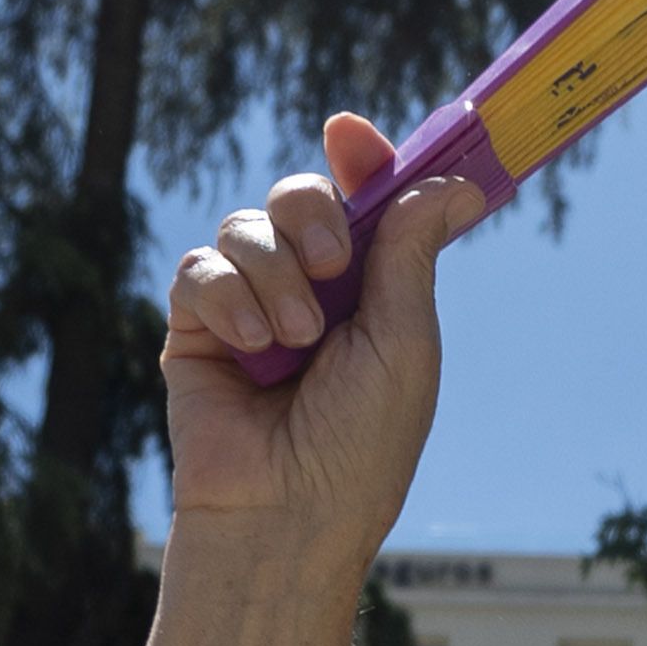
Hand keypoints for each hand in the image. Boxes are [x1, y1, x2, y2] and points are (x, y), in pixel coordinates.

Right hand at [157, 115, 491, 550]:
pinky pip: (197, 270)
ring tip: (294, 340)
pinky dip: (227, 297)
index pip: (361, 202)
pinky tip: (252, 344)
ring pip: (243, 227)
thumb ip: (411, 253)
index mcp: (368, 295)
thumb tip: (453, 183)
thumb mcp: (404, 341)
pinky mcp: (194, 331)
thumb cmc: (360, 446)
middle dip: (312, 212)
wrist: (288, 513)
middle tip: (332, 262)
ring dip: (275, 273)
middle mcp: (308, 293)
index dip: (358, 160)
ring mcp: (247, 309)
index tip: (348, 132)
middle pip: (297, 196)